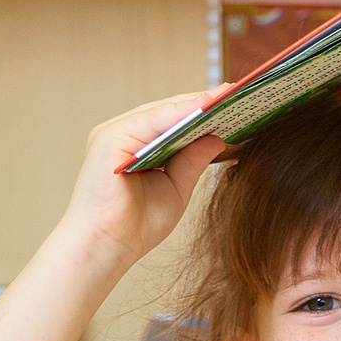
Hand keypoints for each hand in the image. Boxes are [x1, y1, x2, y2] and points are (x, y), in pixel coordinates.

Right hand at [60, 90, 227, 269]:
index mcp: (135, 147)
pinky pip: (149, 120)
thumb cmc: (135, 226)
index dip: (202, 112)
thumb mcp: (176, 189)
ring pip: (160, 112)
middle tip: (235, 91)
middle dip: (201, 103)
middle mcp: (122, 135)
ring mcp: (112, 134)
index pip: (172, 122)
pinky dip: (177, 112)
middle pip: (167, 112)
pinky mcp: (109, 138)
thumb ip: (192, 162)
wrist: (105, 248)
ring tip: (225, 94)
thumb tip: (218, 138)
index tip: (233, 102)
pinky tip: (202, 107)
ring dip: (193, 103)